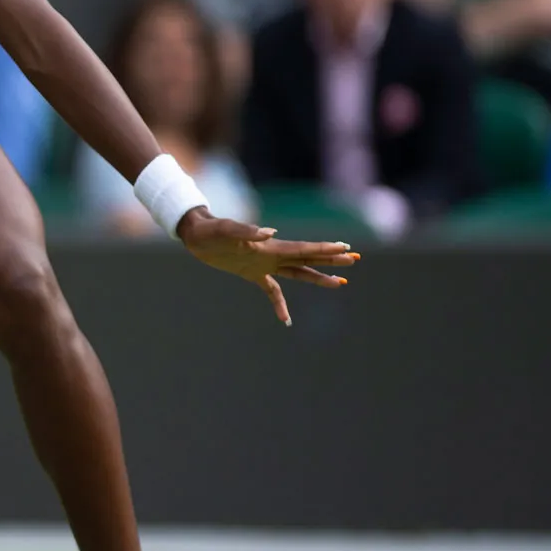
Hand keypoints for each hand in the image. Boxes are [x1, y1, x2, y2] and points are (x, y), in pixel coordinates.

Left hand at [176, 208, 358, 326]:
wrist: (196, 235)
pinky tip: (286, 320)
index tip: (345, 249)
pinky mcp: (251, 273)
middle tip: (353, 260)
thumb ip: (246, 231)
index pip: (302, 249)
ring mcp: (263, 265)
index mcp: (269, 247)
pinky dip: (279, 304)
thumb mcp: (226, 230)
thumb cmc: (211, 230)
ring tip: (340, 283)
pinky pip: (271, 291)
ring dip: (317, 277)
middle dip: (330, 260)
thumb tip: (269, 233)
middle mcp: (271, 255)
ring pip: (296, 273)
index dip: (324, 249)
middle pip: (307, 258)